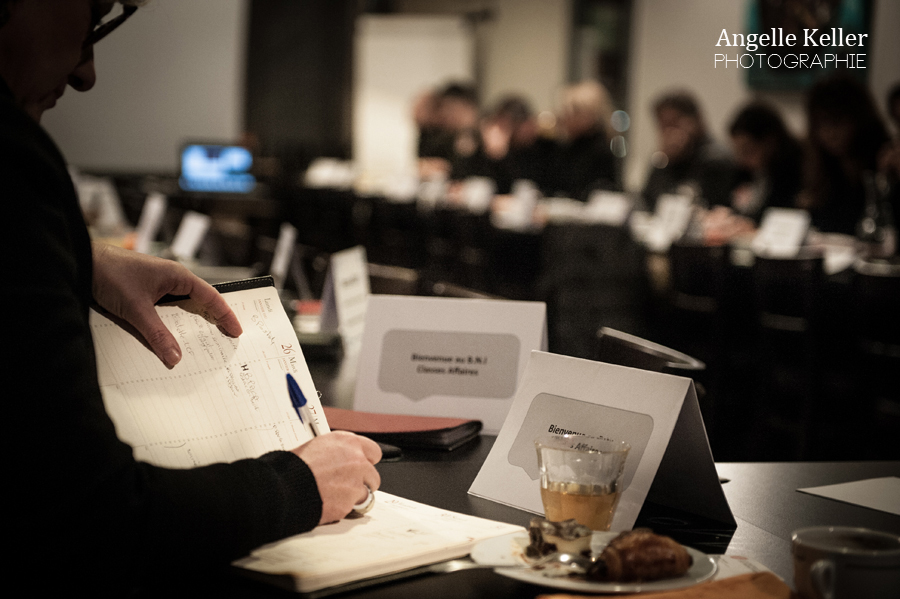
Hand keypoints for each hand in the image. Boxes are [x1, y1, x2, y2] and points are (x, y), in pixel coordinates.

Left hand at [91, 242, 242, 366]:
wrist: (82, 263)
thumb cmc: (110, 274)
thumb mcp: (136, 309)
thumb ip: (157, 335)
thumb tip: (175, 358)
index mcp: (178, 276)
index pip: (211, 297)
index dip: (226, 315)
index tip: (236, 331)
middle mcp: (172, 279)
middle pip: (200, 302)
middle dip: (213, 320)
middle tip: (225, 339)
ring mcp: (158, 285)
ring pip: (182, 307)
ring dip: (191, 323)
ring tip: (201, 342)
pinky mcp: (146, 292)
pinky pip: (166, 310)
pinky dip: (172, 323)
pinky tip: (170, 337)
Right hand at [293, 431, 381, 524]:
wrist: (284, 487)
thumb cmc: (293, 467)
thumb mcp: (316, 446)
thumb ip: (336, 452)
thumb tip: (339, 458)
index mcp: (347, 442)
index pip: (374, 451)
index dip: (367, 461)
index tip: (362, 467)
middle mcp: (356, 460)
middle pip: (373, 475)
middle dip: (362, 482)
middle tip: (346, 486)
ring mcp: (355, 483)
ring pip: (366, 493)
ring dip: (354, 497)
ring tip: (335, 496)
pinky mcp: (349, 503)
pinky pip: (353, 508)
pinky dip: (343, 508)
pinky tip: (328, 503)